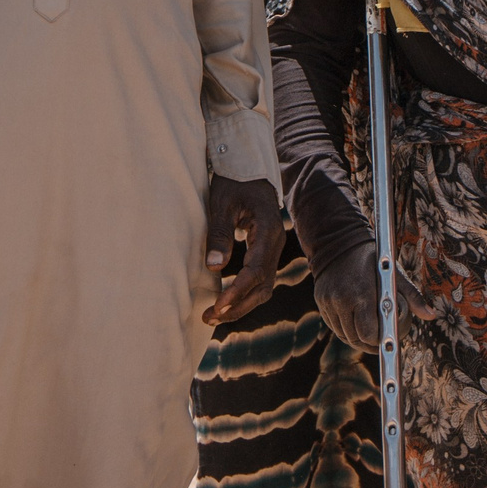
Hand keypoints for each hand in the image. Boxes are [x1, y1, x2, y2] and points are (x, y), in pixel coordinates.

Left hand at [203, 176, 286, 324]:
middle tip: (210, 317)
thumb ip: (220, 234)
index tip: (218, 306)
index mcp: (268, 230)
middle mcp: (276, 243)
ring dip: (242, 305)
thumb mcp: (222, 203)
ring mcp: (273, 249)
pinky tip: (226, 303)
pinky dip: (245, 295)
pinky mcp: (266, 252)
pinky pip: (260, 280)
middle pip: (263, 285)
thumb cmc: (234, 182)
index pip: (256, 270)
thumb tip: (214, 267)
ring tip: (214, 316)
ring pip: (264, 287)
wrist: (249, 169)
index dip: (238, 291)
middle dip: (238, 306)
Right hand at [311, 238, 436, 350]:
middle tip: (380, 341)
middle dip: (368, 343)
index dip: (378, 340)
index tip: (387, 339)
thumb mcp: (394, 274)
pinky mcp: (321, 303)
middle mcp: (342, 300)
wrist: (338, 242)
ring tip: (369, 336)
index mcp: (362, 294)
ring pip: (344, 335)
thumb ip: (413, 296)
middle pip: (355, 338)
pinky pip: (334, 326)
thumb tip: (431, 315)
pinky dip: (345, 330)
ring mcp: (329, 303)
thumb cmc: (372, 258)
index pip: (368, 333)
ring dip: (356, 338)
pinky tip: (356, 327)